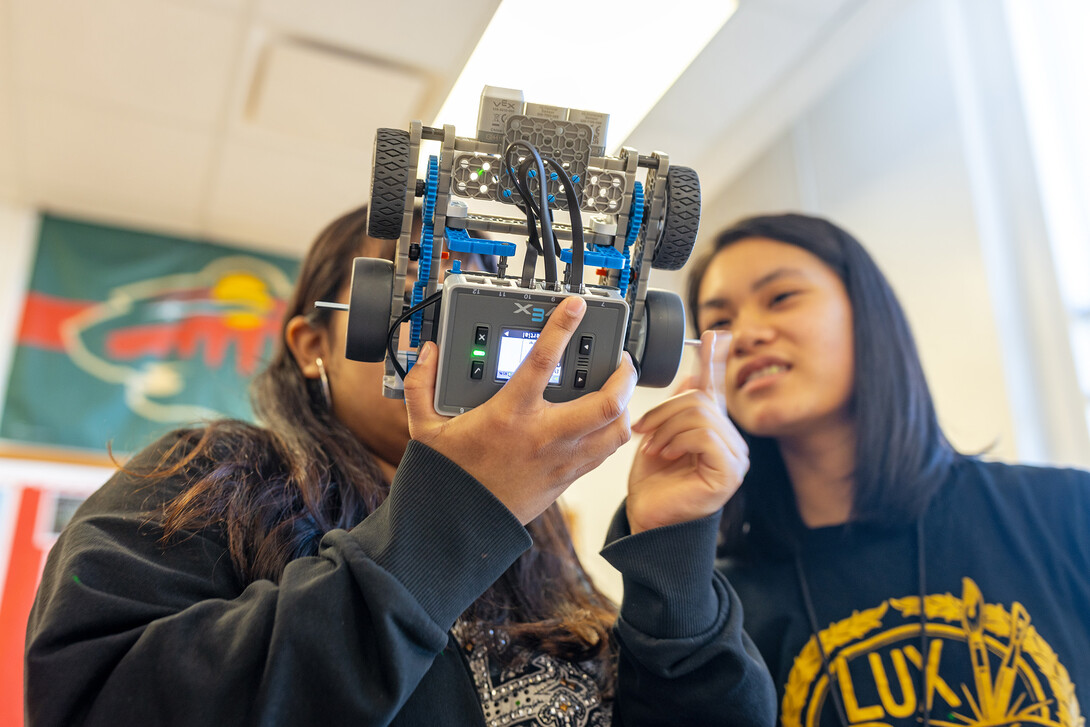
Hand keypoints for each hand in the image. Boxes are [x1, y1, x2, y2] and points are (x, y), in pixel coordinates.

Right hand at [404, 296, 637, 524]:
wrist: (459, 527)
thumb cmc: (447, 477)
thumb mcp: (425, 427)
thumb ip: (421, 385)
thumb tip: (426, 354)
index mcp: (510, 415)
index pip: (543, 361)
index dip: (563, 327)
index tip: (576, 305)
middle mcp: (544, 435)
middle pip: (605, 402)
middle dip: (623, 375)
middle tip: (621, 357)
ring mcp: (562, 459)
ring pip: (614, 429)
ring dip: (624, 405)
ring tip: (620, 387)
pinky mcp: (568, 479)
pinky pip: (605, 452)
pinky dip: (612, 431)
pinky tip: (605, 419)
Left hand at [626, 330, 747, 533]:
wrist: (647, 519)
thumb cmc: (652, 485)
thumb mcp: (658, 436)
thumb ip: (675, 410)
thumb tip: (688, 379)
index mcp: (713, 429)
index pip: (715, 388)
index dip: (714, 359)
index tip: (714, 334)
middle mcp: (730, 440)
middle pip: (700, 398)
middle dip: (665, 411)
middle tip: (644, 431)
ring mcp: (735, 457)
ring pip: (700, 414)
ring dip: (667, 428)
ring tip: (653, 447)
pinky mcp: (729, 471)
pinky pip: (705, 435)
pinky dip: (679, 440)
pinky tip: (666, 454)